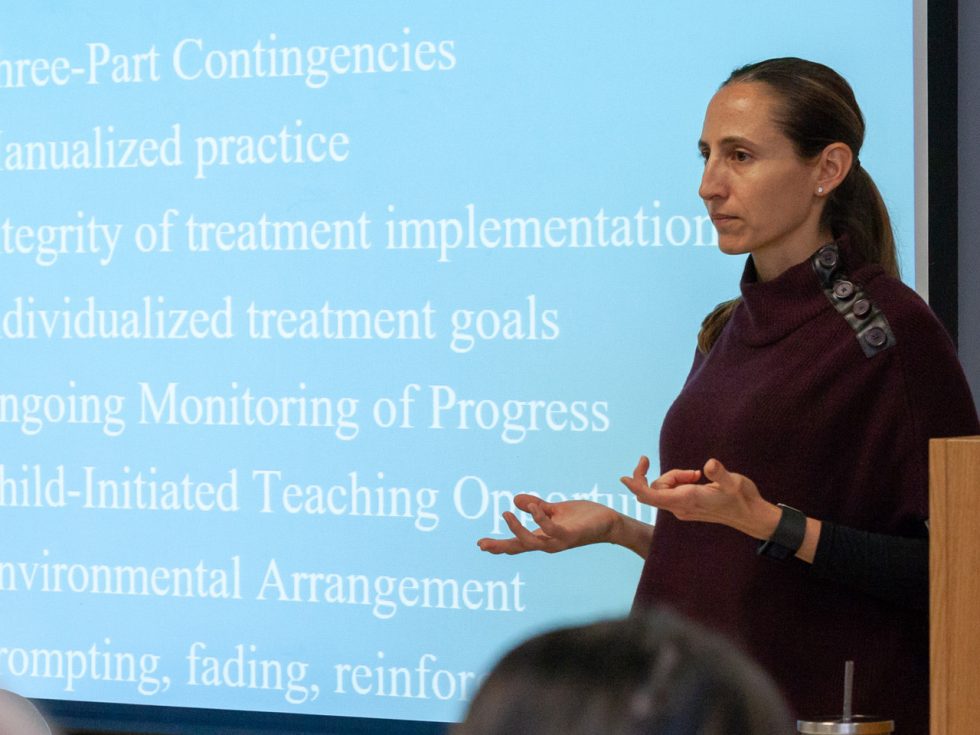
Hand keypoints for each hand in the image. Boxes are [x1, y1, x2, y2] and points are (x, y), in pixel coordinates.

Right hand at [477, 494, 621, 554]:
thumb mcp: (555, 510)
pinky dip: (540, 519)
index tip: (481, 544)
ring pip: (533, 542)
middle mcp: (549, 543)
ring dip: (518, 529)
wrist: (609, 523)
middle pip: (520, 548)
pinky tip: (534, 508)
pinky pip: (552, 530)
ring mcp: (559, 541)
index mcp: (543, 537)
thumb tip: (514, 499)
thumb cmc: (582, 518)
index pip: (518, 543)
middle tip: (483, 544)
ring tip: (506, 513)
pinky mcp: (571, 535)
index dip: (499, 545)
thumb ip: (537, 506)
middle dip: (501, 546)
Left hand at [619, 456, 778, 538]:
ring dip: (675, 478)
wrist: (750, 516)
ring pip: (663, 490)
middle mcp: (680, 508)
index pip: (650, 495)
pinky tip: (697, 479)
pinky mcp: (686, 508)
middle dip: (666, 475)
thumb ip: (719, 474)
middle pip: (654, 489)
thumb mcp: (733, 482)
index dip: (636, 484)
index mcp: (687, 500)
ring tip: (698, 476)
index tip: (625, 475)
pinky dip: (679, 482)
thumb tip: (709, 464)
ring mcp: (682, 509)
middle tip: (693, 472)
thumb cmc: (742, 498)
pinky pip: (671, 493)